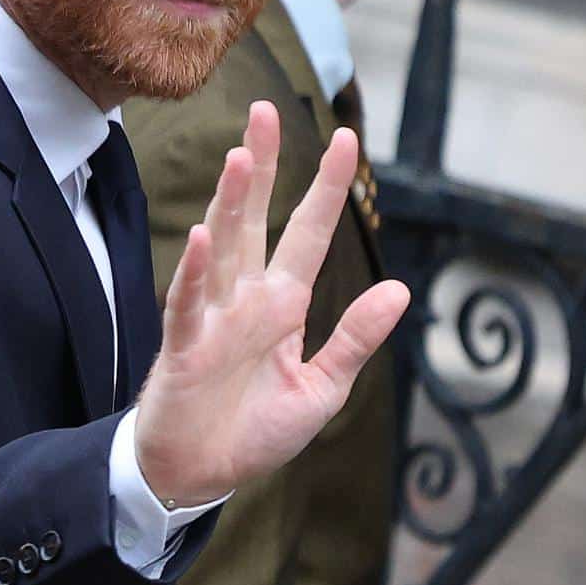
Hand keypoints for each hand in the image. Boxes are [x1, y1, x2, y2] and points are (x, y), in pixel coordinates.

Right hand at [132, 100, 409, 507]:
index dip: (325, 188)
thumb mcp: (322, 389)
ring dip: (232, 203)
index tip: (345, 139)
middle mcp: (246, 298)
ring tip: (243, 156)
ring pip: (223, 247)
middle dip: (262, 165)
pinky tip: (202, 237)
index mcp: (283, 303)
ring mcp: (212, 317)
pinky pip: (188, 303)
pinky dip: (194, 271)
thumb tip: (400, 289)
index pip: (308, 232)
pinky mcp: (185, 348)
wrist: (199, 475)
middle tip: (264, 110)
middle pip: (255, 218)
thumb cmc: (255, 431)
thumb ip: (355, 338)